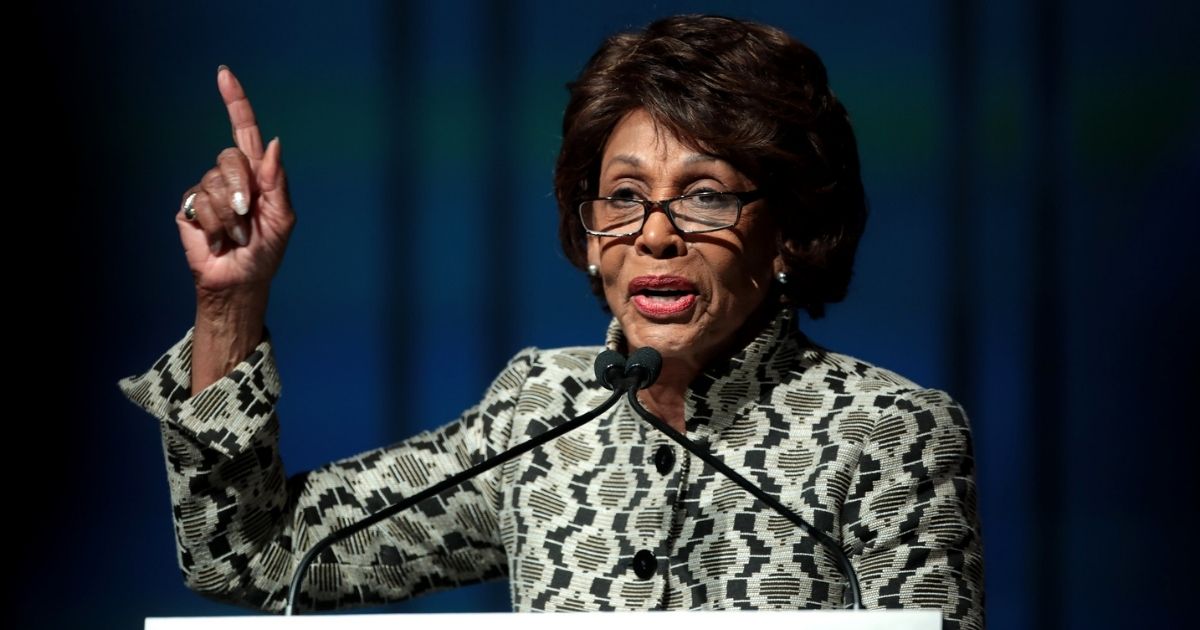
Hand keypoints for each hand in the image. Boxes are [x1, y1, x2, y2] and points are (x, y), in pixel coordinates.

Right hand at [177, 66, 294, 297]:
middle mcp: (230, 176)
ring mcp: (206, 190)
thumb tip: (274, 143)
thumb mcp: (283, 218)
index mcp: (256, 174)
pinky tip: (218, 238)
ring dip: (230, 216)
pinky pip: (199, 204)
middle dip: (241, 189)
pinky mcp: (188, 208)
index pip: (243, 131)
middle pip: (228, 157)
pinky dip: (214, 225)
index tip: (224, 74)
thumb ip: (277, 181)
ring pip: (214, 184)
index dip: (235, 102)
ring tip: (237, 235)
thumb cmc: (265, 252)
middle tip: (248, 217)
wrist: (241, 281)